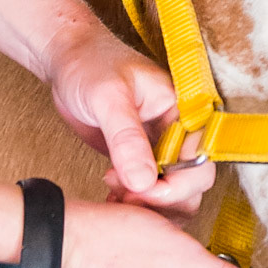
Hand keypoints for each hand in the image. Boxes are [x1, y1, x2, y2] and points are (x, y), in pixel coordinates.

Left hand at [41, 18, 215, 217]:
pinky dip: (135, 203)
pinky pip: (151, 193)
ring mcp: (161, 149)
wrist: (67, 61)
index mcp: (184, 111)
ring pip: (175, 195)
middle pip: (193, 185)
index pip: (200, 161)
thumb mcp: (108, 96)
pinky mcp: (141, 160)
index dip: (174, 185)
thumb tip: (144, 181)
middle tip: (121, 191)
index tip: (141, 189)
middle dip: (159, 198)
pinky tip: (111, 196)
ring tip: (114, 192)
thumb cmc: (90, 64)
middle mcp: (179, 133)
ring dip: (148, 205)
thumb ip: (126, 137)